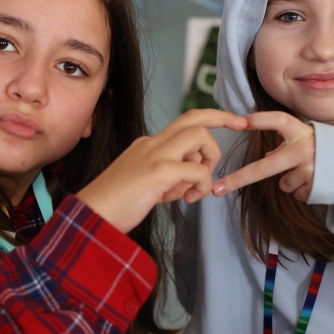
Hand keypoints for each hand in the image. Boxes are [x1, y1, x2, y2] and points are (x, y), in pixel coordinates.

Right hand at [77, 109, 247, 232]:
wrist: (91, 216)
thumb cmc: (115, 207)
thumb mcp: (146, 188)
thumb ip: (169, 181)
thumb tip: (191, 185)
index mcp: (148, 145)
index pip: (184, 124)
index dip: (211, 120)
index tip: (234, 123)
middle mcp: (152, 143)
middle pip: (194, 117)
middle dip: (222, 119)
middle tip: (242, 125)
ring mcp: (154, 155)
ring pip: (199, 137)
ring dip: (209, 160)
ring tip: (195, 188)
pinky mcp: (158, 171)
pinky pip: (197, 171)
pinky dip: (202, 185)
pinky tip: (188, 200)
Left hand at [211, 111, 314, 200]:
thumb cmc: (330, 150)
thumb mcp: (309, 140)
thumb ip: (286, 147)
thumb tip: (267, 157)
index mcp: (301, 132)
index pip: (278, 121)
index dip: (260, 120)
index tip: (240, 122)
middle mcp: (304, 149)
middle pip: (264, 167)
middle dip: (238, 179)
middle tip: (217, 189)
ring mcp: (310, 169)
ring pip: (284, 184)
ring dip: (292, 182)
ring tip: (312, 173)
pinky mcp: (316, 187)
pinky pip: (298, 194)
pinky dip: (305, 191)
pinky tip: (319, 182)